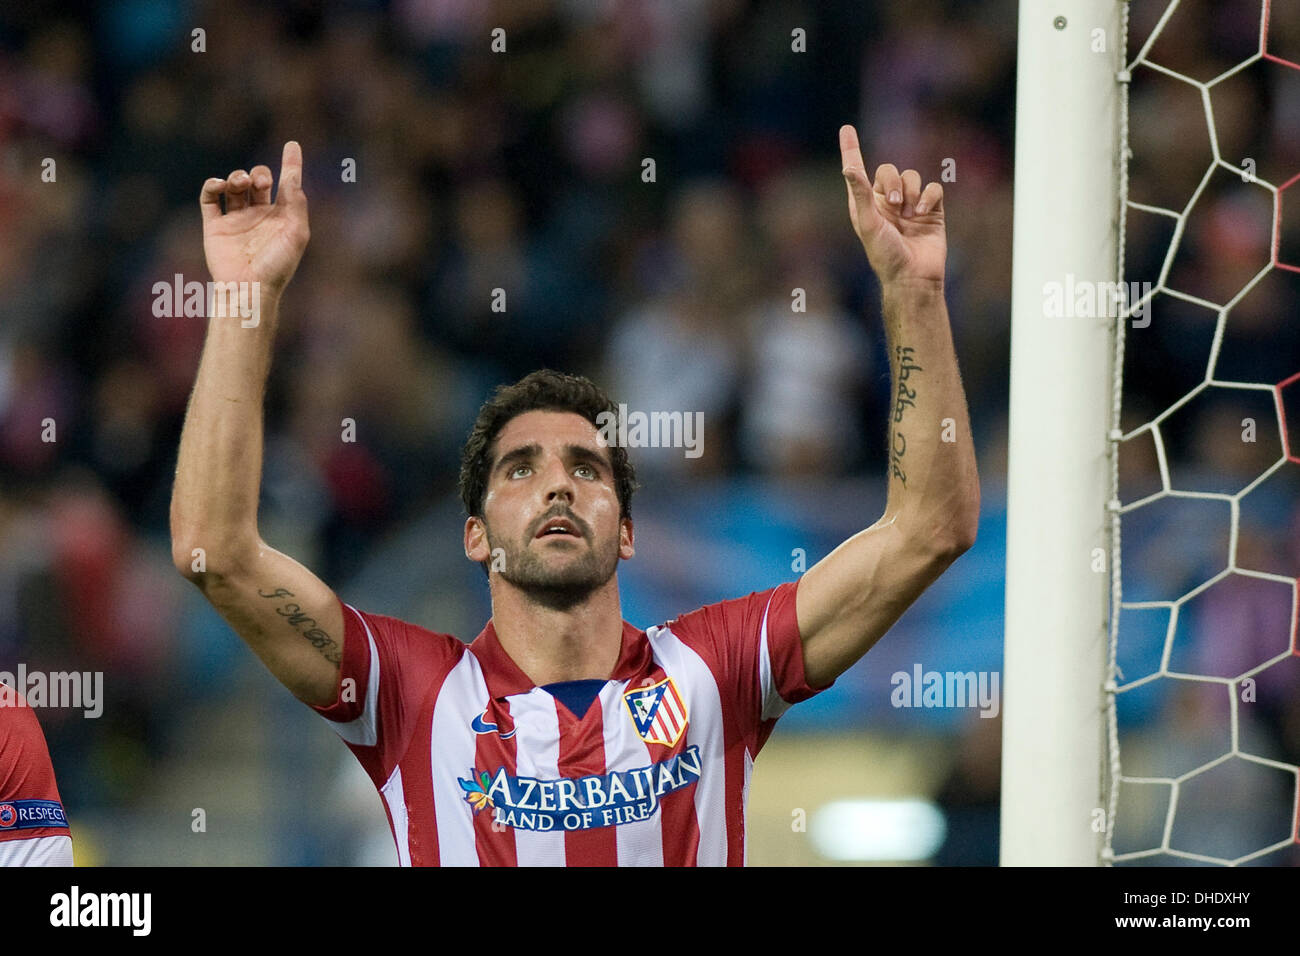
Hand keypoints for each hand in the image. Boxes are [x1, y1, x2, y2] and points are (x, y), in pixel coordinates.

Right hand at [199, 142, 309, 296]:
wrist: (249, 288)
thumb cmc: (277, 265)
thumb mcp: (296, 233)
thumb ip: (296, 202)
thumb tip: (293, 176)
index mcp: (281, 217)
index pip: (287, 184)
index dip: (290, 164)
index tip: (292, 145)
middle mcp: (259, 215)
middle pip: (258, 181)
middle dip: (259, 174)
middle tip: (260, 182)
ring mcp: (236, 219)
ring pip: (234, 186)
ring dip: (237, 177)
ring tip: (240, 182)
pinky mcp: (215, 225)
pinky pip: (209, 198)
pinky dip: (212, 185)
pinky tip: (219, 184)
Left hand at [839, 124, 945, 287]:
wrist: (914, 277)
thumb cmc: (885, 255)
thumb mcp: (868, 223)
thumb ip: (860, 194)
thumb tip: (848, 166)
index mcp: (865, 205)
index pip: (857, 171)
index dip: (852, 149)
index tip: (846, 129)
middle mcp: (886, 202)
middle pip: (889, 170)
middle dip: (894, 182)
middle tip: (895, 205)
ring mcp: (909, 205)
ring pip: (912, 176)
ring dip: (911, 193)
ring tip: (910, 217)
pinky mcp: (931, 210)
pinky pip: (932, 187)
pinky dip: (928, 197)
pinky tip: (924, 214)